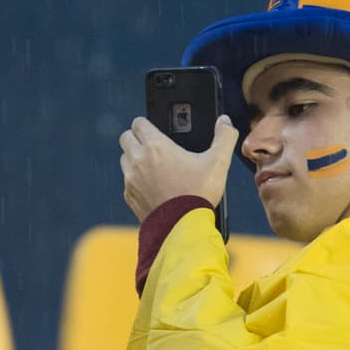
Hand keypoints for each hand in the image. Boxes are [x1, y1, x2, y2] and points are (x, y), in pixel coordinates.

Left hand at [119, 115, 239, 221]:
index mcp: (156, 146)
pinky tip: (152, 186)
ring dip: (134, 158)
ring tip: (153, 166)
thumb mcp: (218, 163)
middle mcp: (138, 160)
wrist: (181, 228)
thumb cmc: (198, 194)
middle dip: (136, 138)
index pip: (139, 123)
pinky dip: (135, 180)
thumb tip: (225, 121)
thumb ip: (224, 137)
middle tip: (152, 146)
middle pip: (126, 138)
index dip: (146, 123)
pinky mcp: (129, 196)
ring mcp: (131, 179)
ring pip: (124, 159)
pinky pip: (127, 181)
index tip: (155, 129)